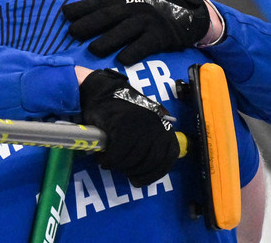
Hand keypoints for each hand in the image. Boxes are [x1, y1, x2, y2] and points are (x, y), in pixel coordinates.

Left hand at [62, 0, 210, 64]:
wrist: (185, 11)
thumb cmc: (149, 4)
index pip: (99, 1)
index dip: (81, 7)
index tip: (64, 13)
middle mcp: (134, 7)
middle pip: (109, 15)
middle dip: (90, 23)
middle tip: (73, 32)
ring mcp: (148, 21)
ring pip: (125, 30)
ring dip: (108, 39)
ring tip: (93, 50)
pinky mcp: (160, 36)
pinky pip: (145, 45)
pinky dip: (134, 52)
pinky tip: (122, 59)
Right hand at [79, 69, 178, 186]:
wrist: (102, 91)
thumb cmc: (123, 111)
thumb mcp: (145, 123)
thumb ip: (152, 141)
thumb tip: (148, 168)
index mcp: (164, 126)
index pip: (169, 156)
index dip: (154, 173)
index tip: (139, 179)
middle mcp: (155, 125)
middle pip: (150, 161)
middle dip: (135, 171)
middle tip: (122, 171)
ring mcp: (139, 125)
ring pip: (132, 159)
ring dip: (119, 166)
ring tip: (110, 163)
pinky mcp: (122, 125)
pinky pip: (118, 153)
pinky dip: (109, 160)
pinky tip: (102, 159)